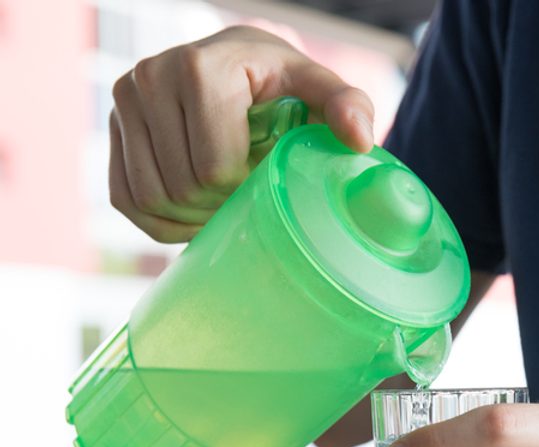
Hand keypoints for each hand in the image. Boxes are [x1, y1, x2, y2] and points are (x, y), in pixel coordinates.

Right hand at [110, 25, 374, 242]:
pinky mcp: (113, 131)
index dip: (246, 190)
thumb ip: (348, 107)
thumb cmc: (285, 86)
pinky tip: (196, 209)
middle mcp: (150, 77)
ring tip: (226, 200)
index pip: (214, 169)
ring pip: (151, 199)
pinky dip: (162, 221)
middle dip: (221, 205)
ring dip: (192, 217)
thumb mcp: (320, 91)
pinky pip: (128, 201)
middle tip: (249, 194)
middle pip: (182, 188)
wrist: (241, 68)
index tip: (267, 177)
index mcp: (200, 68)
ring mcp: (124, 103)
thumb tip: (359, 140)